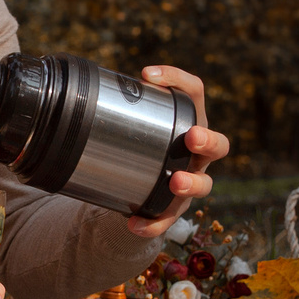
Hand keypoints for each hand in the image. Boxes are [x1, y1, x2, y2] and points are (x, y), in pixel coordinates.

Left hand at [126, 65, 228, 237]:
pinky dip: (153, 223)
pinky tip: (134, 223)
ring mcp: (190, 182)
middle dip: (208, 140)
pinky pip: (168, 219)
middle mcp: (197, 153)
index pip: (193, 93)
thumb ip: (115, 107)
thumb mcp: (132, 124)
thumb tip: (80, 88)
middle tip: (192, 137)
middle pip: (218, 144)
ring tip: (176, 181)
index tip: (146, 75)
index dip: (177, 80)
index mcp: (190, 121)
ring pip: (204, 184)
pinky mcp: (173, 210)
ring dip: (191, 182)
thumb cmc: (138, 147)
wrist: (133, 190)